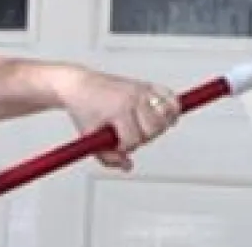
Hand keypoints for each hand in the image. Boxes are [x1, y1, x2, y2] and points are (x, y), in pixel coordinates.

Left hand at [51, 66, 180, 171]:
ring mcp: (142, 90)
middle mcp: (134, 98)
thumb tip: (128, 165)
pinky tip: (165, 118)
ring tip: (148, 129)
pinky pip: (171, 97)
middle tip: (132, 136)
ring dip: (160, 126)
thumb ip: (108, 157)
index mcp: (118, 109)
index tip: (117, 145)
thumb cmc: (83, 109)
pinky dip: (173, 108)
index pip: (134, 138)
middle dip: (144, 138)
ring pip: (167, 113)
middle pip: (154, 127)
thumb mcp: (90, 137)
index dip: (126, 148)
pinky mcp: (147, 85)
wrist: (78, 85)